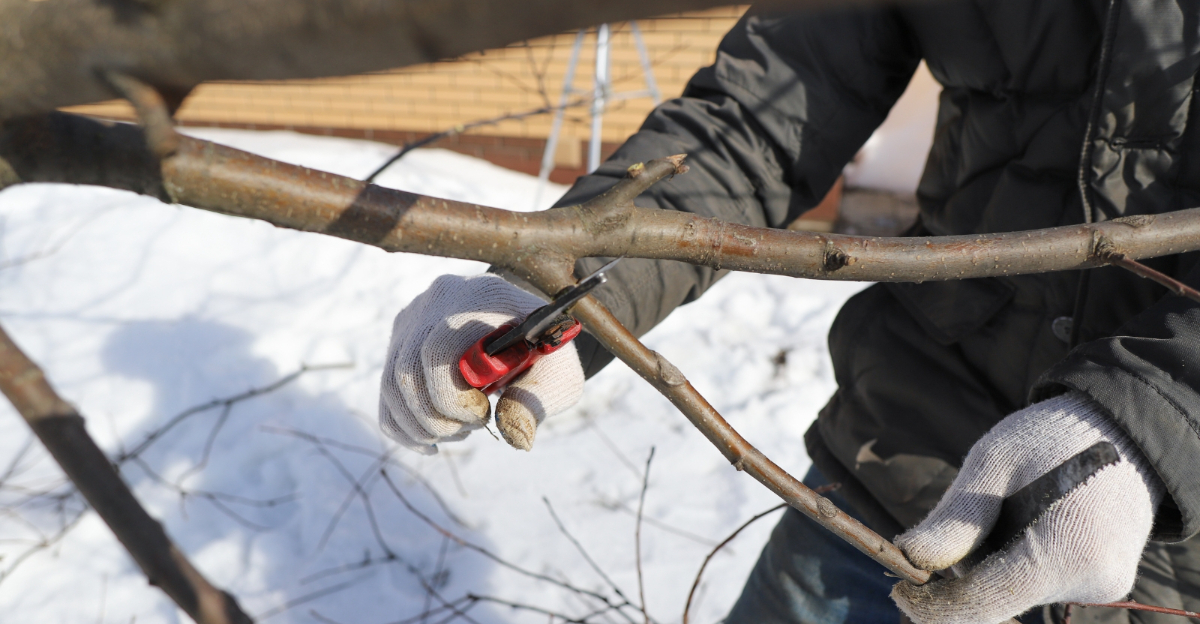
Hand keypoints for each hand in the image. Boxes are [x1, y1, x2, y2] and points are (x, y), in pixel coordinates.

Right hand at [379, 273, 584, 453]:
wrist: (526, 324)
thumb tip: (515, 437)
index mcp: (480, 297)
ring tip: (457, 432)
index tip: (484, 415)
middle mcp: (437, 300)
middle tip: (472, 428)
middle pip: (407, 369)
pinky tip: (432, 441)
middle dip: (437, 418)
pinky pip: (386, 390)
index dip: (452, 397)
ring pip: (391, 383)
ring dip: (420, 425)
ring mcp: (414, 318)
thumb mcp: (559, 371)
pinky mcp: (401, 339)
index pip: (439, 349)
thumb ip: (539, 399)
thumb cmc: (544, 350)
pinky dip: (402, 425)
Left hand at [892, 391, 1163, 623]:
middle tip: (961, 516)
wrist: (1124, 428)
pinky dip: (1017, 555)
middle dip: (965, 568)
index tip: (898, 587)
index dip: (935, 605)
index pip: (985, 603)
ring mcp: (1101, 586)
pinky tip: (1028, 514)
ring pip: (1016, 588)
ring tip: (1009, 502)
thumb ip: (956, 517)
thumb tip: (910, 557)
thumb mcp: (993, 462)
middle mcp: (1091, 583)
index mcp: (1066, 553)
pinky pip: (1039, 578)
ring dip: (992, 559)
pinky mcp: (1102, 580)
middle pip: (997, 598)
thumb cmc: (1054, 435)